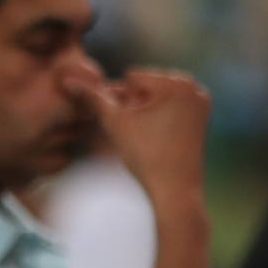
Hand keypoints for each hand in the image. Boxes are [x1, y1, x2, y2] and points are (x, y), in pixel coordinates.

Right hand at [62, 67, 209, 205]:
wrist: (174, 189)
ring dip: (143, 110)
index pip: (132, 78)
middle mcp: (194, 87)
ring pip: (156, 96)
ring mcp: (200, 101)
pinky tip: (155, 136)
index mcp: (178, 83)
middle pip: (147, 85)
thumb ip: (92, 97)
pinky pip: (169, 105)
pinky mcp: (201, 116)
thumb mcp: (114, 122)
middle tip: (139, 132)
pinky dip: (157, 116)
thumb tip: (66, 80)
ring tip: (146, 135)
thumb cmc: (145, 155)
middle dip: (134, 104)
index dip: (121, 101)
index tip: (130, 125)